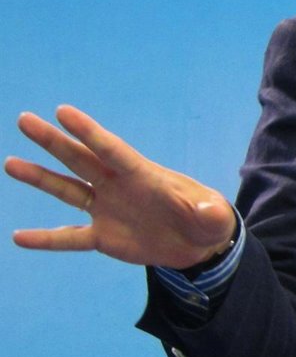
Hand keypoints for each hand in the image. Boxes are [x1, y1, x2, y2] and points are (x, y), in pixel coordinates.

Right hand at [5, 105, 236, 268]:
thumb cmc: (208, 221)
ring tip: (11, 163)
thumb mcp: (215, 218)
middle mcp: (119, 186)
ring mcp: (108, 210)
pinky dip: (46, 239)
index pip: (113, 150)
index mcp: (144, 175)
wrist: (199, 245)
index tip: (63, 112)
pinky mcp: (104, 236)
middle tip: (25, 120)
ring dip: (40, 177)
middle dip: (55, 141)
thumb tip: (211, 212)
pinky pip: (69, 238)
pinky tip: (19, 238)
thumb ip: (211, 213)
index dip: (89, 133)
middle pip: (81, 160)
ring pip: (68, 190)